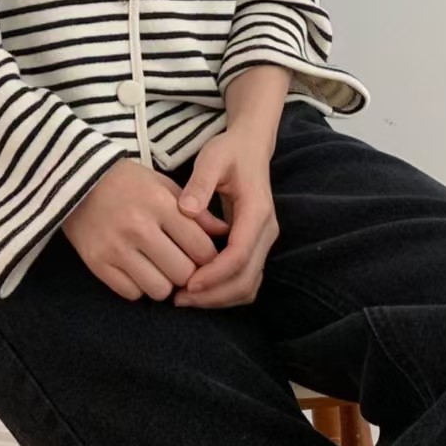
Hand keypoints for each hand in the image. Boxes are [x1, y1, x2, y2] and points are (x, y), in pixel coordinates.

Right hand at [63, 158, 229, 301]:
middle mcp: (138, 228)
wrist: (74, 179)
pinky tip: (136, 269)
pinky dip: (138, 287)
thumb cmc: (126, 182)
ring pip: (159, 289)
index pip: (201, 247)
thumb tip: (225, 233)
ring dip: (164, 283)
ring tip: (158, 268)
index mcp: (159, 204)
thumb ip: (196, 211)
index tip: (202, 255)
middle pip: (183, 273)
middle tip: (181, 263)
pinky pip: (131, 294)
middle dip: (187, 272)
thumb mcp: (163, 185)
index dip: (208, 257)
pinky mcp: (97, 263)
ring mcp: (115, 248)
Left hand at [172, 128, 279, 308]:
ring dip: (219, 298)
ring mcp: (263, 241)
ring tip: (185, 298)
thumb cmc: (229, 152)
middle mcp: (266, 232)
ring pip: (249, 285)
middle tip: (180, 298)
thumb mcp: (212, 158)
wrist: (250, 147)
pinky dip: (224, 290)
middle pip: (247, 279)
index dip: (214, 275)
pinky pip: (245, 279)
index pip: (239, 255)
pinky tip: (197, 288)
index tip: (188, 283)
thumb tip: (186, 211)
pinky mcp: (255, 246)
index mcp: (257, 212)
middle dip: (214, 295)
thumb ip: (200, 183)